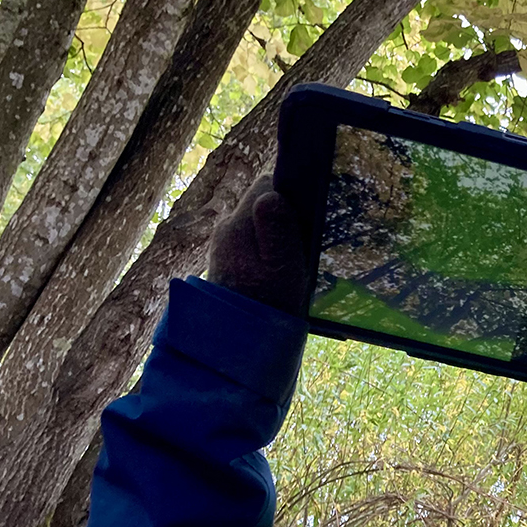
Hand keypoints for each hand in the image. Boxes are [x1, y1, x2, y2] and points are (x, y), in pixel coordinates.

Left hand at [207, 175, 309, 315]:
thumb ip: (277, 230)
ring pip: (256, 223)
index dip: (290, 198)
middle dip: (282, 220)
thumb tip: (271, 194)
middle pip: (261, 203)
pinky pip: (250, 240)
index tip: (304, 224)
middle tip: (298, 250)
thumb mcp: (282, 269)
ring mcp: (223, 242)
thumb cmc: (267, 305)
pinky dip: (264, 250)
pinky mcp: (225, 257)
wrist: (237, 340)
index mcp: (240, 224)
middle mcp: (226, 226)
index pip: (267, 185)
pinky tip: (272, 272)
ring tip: (286, 266)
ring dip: (273, 237)